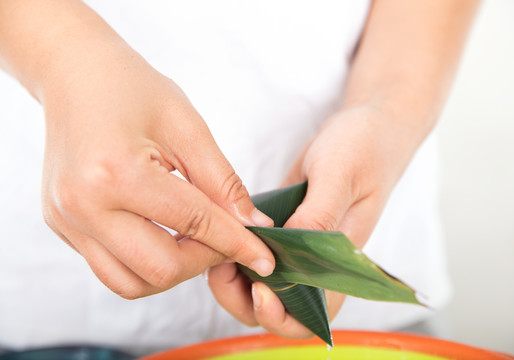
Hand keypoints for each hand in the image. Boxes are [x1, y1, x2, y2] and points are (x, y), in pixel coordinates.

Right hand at [40, 39, 274, 298]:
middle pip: (161, 269)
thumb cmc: (134, 89)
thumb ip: (223, 183)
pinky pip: (111, 270)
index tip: (266, 258)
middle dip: (205, 261)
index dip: (237, 244)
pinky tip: (165, 236)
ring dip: (174, 271)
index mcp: (117, 173)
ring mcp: (67, 221)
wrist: (75, 75)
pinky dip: (146, 264)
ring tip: (195, 240)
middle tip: (226, 239)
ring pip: (132, 284)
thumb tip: (254, 227)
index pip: (194, 224)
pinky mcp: (62, 227)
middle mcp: (83, 206)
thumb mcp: (188, 128)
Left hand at [208, 104, 422, 336]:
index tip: (258, 288)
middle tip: (222, 264)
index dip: (281, 314)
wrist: (367, 124)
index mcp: (341, 264)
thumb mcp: (341, 176)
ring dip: (235, 274)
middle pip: (278, 305)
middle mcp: (318, 262)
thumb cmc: (365, 148)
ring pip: (261, 280)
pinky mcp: (284, 224)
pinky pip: (255, 249)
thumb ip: (317, 216)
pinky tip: (222, 230)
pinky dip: (236, 247)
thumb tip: (283, 252)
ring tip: (218, 247)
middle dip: (243, 296)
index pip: (311, 314)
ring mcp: (298, 245)